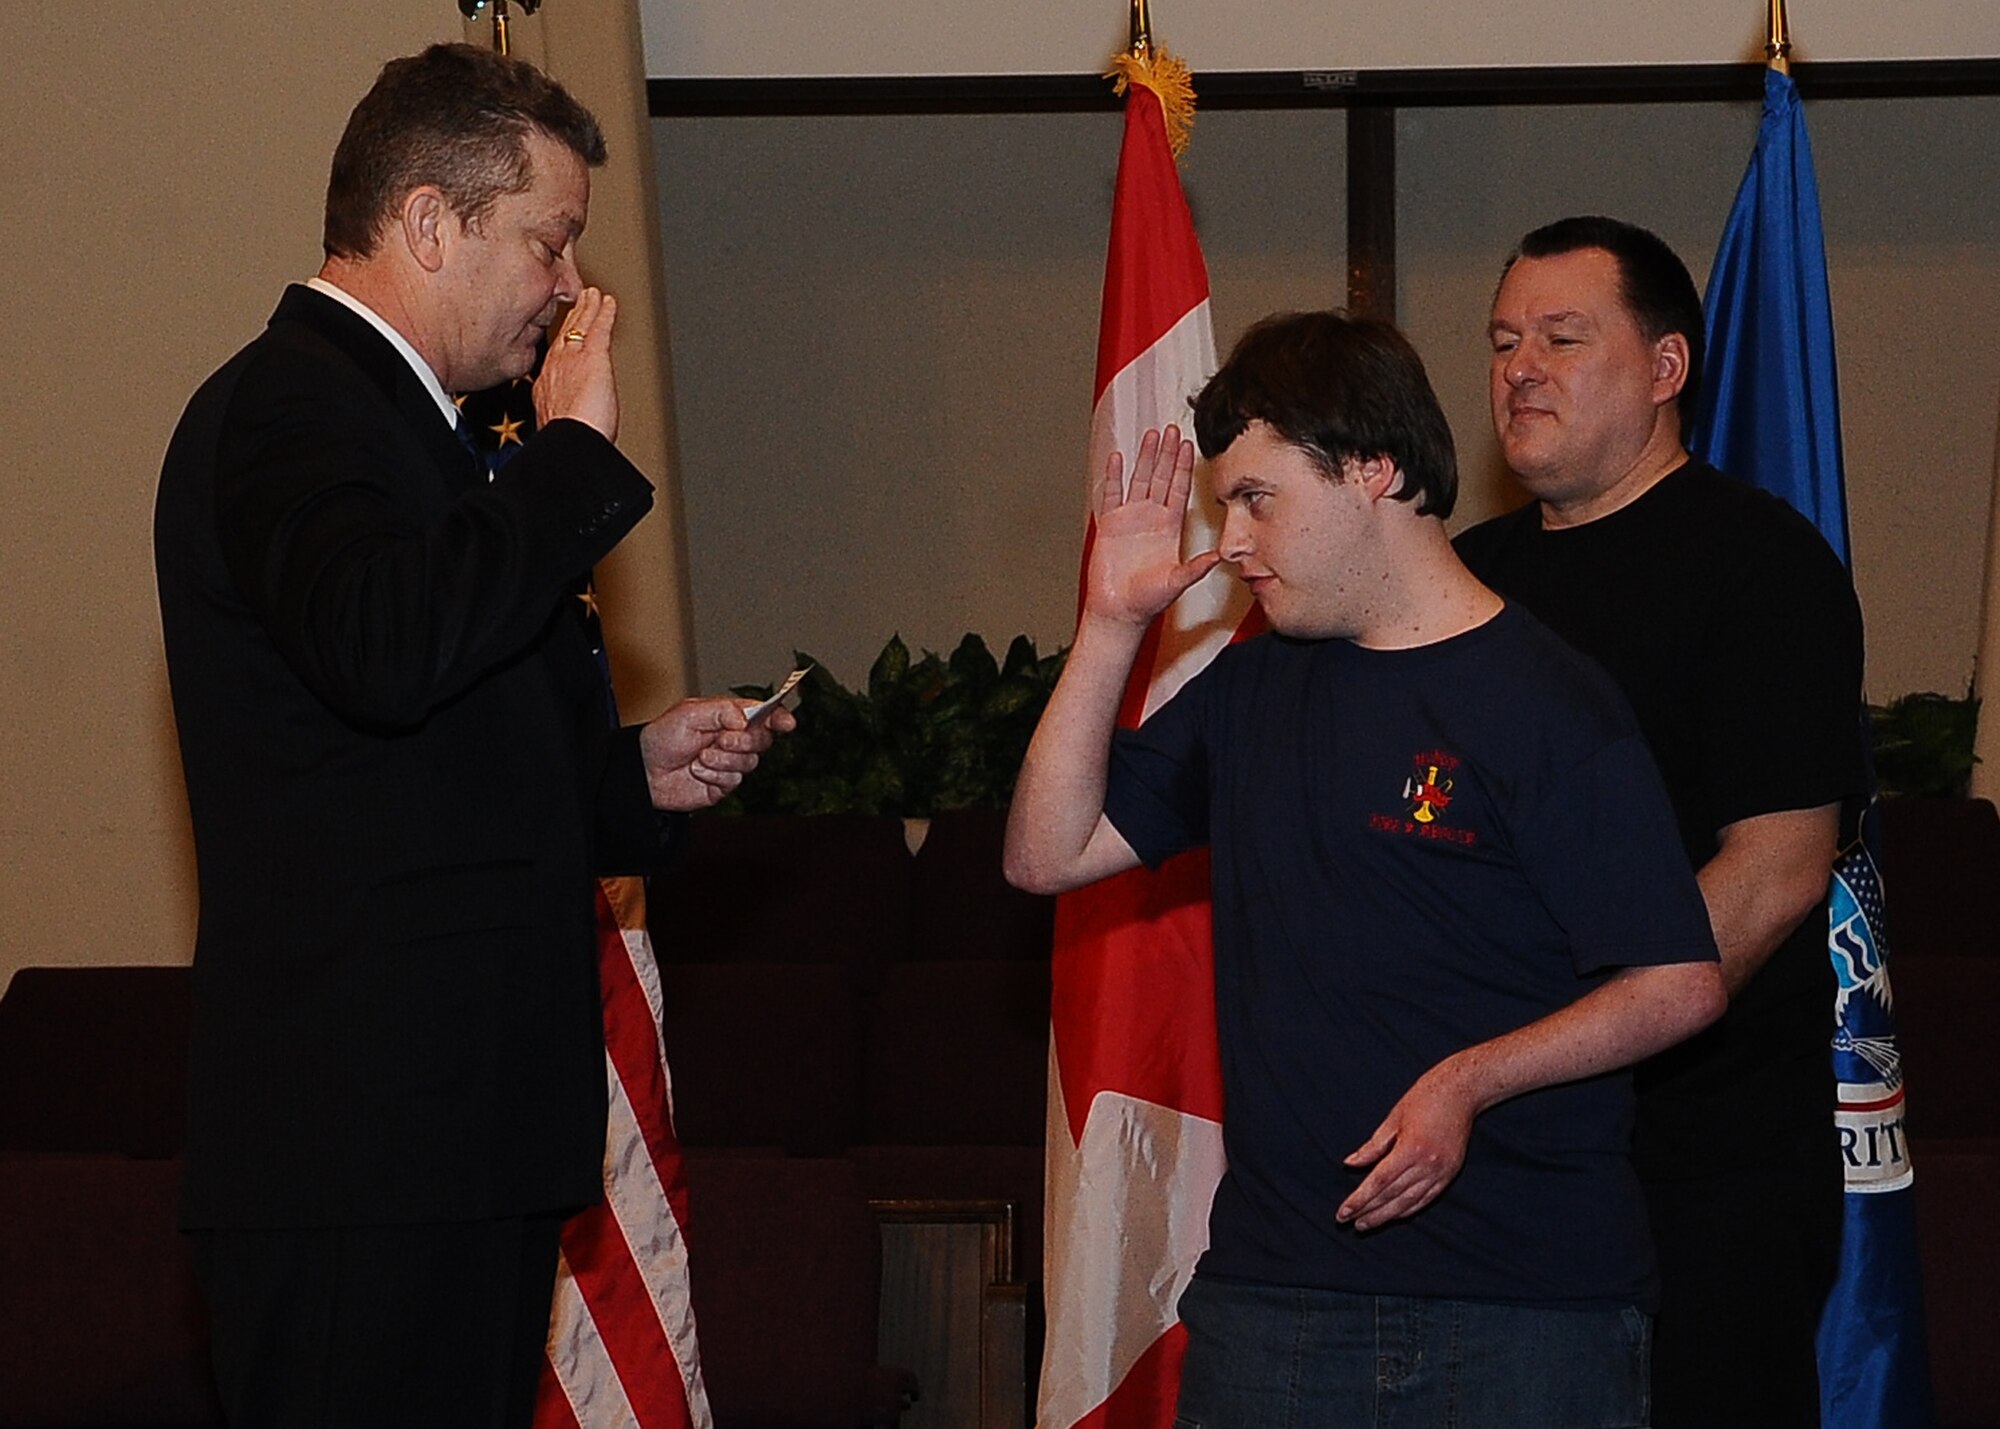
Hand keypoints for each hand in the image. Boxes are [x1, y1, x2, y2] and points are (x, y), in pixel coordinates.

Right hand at [534, 287, 618, 440]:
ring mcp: (574, 359)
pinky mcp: (594, 357)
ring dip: (587, 309)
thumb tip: (574, 428)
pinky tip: (610, 303)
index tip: (564, 335)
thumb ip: (566, 419)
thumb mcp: (560, 429)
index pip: (555, 357)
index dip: (561, 342)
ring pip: (579, 326)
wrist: (569, 444)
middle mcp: (555, 369)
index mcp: (546, 387)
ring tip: (593, 296)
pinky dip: (605, 313)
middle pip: (564, 336)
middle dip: (571, 319)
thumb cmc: (567, 443)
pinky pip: (599, 328)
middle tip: (578, 303)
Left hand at [640, 696, 794, 810]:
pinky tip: (698, 771)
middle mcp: (733, 740)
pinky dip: (715, 775)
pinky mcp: (723, 786)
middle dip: (745, 741)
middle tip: (722, 740)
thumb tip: (746, 719)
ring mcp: (730, 764)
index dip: (779, 718)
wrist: (643, 771)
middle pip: (762, 740)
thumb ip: (721, 711)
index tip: (787, 723)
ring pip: (750, 762)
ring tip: (700, 757)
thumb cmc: (663, 737)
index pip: (762, 716)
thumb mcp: (689, 713)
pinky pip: (733, 781)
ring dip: (724, 760)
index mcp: (729, 718)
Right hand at [1084, 425, 1221, 628]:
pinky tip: (1117, 458)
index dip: (1183, 467)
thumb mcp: (1177, 581)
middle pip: (1160, 477)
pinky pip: (1110, 495)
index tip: (1188, 445)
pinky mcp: (1109, 525)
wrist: (1120, 612)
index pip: (1178, 489)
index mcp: (1169, 528)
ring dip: (1144, 457)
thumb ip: (1197, 567)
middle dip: (1166, 453)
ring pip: (1138, 480)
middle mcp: (1151, 519)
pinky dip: (1113, 476)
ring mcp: (1129, 519)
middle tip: (1172, 429)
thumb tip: (1221, 557)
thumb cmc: (1148, 600)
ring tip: (1150, 435)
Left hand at [1337, 1059, 1480, 1231]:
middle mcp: (1427, 1165)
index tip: (1343, 1212)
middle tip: (1348, 1222)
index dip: (1359, 1199)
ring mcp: (1441, 1172)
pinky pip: (1426, 1198)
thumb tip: (1350, 1164)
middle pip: (1392, 1196)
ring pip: (1409, 1202)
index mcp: (1410, 1148)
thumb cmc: (1424, 1099)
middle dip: (1369, 1211)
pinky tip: (1394, 1215)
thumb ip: (1372, 1146)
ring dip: (1386, 1216)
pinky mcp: (1450, 1173)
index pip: (1379, 1182)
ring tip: (1366, 1223)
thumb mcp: (1393, 1118)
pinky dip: (1409, 1209)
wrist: (1461, 1092)